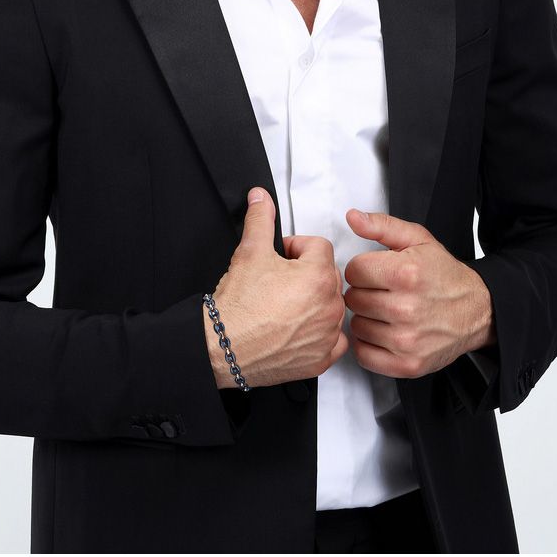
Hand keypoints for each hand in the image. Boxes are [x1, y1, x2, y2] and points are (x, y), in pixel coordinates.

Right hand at [205, 187, 348, 388]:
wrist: (222, 347)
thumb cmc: (237, 307)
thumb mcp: (249, 252)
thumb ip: (260, 219)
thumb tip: (260, 198)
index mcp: (317, 276)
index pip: (319, 247)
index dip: (296, 248)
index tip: (280, 257)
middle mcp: (329, 306)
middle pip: (327, 276)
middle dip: (305, 274)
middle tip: (278, 281)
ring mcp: (327, 335)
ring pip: (331, 306)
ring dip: (315, 303)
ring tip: (285, 306)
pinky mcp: (321, 358)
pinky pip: (334, 340)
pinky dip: (321, 335)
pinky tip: (299, 330)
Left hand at [343, 209, 495, 378]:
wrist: (478, 311)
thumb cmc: (444, 275)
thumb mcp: (418, 240)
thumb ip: (382, 226)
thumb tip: (352, 217)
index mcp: (406, 273)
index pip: (354, 271)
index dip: (364, 270)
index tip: (378, 273)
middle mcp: (406, 308)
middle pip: (353, 299)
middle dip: (365, 293)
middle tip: (384, 292)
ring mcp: (407, 340)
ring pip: (356, 326)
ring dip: (367, 319)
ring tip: (387, 312)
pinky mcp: (407, 364)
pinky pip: (364, 355)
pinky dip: (370, 345)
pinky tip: (385, 332)